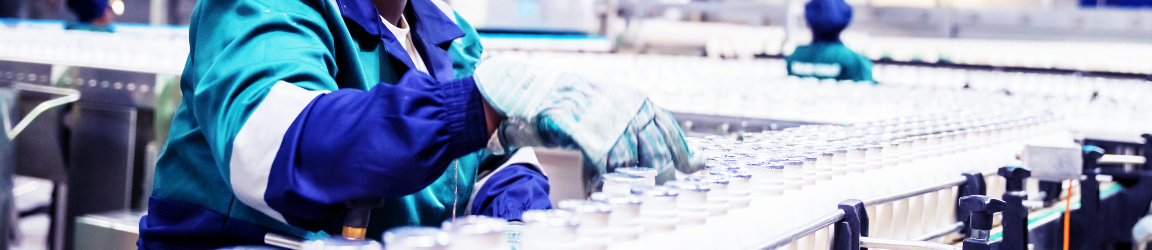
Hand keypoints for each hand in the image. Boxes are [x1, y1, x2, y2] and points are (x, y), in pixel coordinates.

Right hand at [473, 56, 700, 185]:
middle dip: (660, 175)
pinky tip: (597, 189)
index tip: (695, 169)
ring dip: (630, 184)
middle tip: (656, 191)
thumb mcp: (605, 103)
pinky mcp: (587, 135)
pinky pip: (604, 167)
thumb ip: (629, 121)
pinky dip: (601, 183)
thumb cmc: (566, 102)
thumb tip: (653, 145)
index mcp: (634, 100)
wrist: (528, 90)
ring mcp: (607, 121)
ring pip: (631, 163)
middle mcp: (626, 109)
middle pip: (656, 152)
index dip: (684, 152)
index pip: (669, 129)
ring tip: (625, 195)